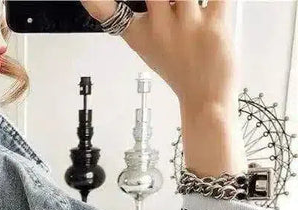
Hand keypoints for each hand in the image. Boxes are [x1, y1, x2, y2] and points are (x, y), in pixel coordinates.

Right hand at [80, 0, 238, 110]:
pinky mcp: (215, 24)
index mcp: (139, 34)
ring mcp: (187, 26)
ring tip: (184, 5)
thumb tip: (122, 5)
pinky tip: (210, 1)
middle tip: (164, 2)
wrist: (204, 98)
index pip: (108, 13)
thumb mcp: (146, 46)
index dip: (96, 2)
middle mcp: (159, 28)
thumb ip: (135, 20)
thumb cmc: (178, 70)